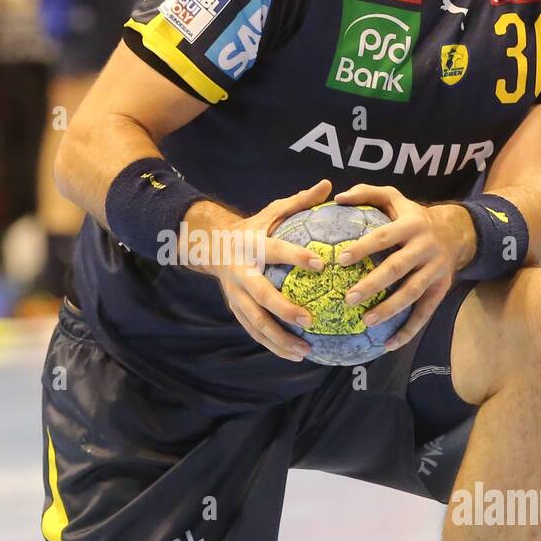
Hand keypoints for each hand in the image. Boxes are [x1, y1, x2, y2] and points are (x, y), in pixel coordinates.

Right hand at [187, 179, 333, 361]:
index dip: (297, 257)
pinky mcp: (236, 310)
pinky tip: (295, 355)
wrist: (211, 246)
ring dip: (279, 339)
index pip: (276, 251)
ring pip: (256, 322)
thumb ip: (300, 201)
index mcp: (251, 246)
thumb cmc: (254, 228)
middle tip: (310, 320)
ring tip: (305, 351)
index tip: (321, 263)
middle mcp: (241, 273)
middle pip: (261, 295)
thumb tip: (329, 185)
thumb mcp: (272, 211)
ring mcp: (235, 295)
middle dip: (284, 309)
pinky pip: (255, 332)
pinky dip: (273, 346)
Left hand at [331, 185, 470, 351]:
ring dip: (389, 309)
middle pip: (398, 268)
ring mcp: (436, 270)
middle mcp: (426, 248)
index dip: (364, 247)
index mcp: (412, 224)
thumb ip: (367, 193)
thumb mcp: (394, 198)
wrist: (456, 232)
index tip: (340, 259)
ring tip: (366, 321)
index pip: (384, 236)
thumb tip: (338, 197)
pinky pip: (424, 313)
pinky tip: (388, 345)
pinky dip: (408, 331)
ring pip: (412, 293)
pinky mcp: (441, 289)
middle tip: (349, 298)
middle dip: (373, 284)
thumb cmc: (411, 216)